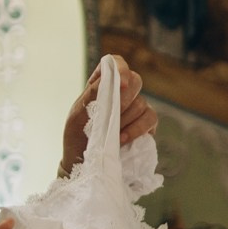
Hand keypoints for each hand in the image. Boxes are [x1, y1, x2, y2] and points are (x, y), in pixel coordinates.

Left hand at [61, 58, 156, 176]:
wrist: (84, 164)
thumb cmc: (77, 139)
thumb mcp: (76, 117)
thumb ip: (91, 97)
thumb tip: (108, 80)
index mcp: (101, 86)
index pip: (115, 64)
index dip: (121, 69)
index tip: (121, 85)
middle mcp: (122, 94)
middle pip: (136, 81)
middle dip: (125, 100)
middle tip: (112, 117)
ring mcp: (135, 109)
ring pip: (142, 103)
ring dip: (126, 120)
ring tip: (112, 134)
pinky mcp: (146, 125)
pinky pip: (151, 119)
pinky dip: (138, 129)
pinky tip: (123, 139)